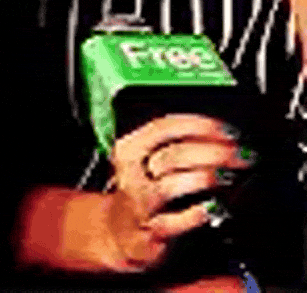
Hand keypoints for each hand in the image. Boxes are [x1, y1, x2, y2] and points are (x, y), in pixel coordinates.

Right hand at [103, 115, 253, 270]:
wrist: (116, 232)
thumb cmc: (140, 190)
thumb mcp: (144, 160)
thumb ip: (174, 145)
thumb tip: (220, 139)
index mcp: (130, 148)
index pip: (164, 127)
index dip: (200, 126)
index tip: (230, 132)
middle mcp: (131, 173)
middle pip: (173, 155)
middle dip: (213, 152)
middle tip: (241, 155)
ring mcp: (139, 203)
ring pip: (172, 185)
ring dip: (205, 178)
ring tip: (229, 177)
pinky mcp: (149, 233)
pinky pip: (174, 222)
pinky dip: (195, 214)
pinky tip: (213, 208)